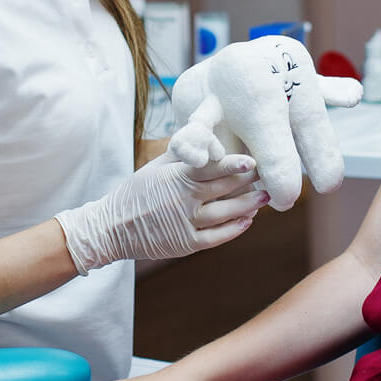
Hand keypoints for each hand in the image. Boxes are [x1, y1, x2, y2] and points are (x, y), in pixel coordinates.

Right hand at [55, 152, 265, 273]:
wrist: (111, 228)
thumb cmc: (135, 193)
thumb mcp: (155, 168)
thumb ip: (181, 156)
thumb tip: (203, 136)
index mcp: (175, 178)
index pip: (210, 168)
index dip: (233, 164)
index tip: (253, 160)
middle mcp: (183, 200)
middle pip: (224, 189)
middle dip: (248, 182)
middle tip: (268, 174)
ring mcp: (185, 223)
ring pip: (226, 214)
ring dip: (248, 205)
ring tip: (264, 197)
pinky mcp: (186, 244)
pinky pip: (218, 237)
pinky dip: (235, 228)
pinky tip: (247, 220)